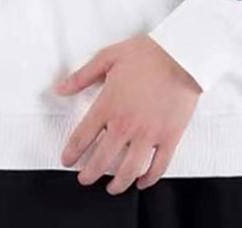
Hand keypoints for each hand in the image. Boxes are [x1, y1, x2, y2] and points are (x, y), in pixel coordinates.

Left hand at [52, 33, 201, 193]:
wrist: (181, 55)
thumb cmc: (147, 53)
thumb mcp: (108, 57)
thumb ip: (82, 76)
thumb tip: (60, 89)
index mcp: (108, 105)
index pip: (82, 138)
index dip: (72, 153)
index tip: (67, 160)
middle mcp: (126, 125)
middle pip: (102, 160)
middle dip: (89, 174)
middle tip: (84, 179)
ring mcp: (149, 134)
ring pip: (129, 170)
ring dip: (118, 184)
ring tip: (111, 188)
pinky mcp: (169, 137)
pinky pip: (158, 166)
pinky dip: (149, 178)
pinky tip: (142, 182)